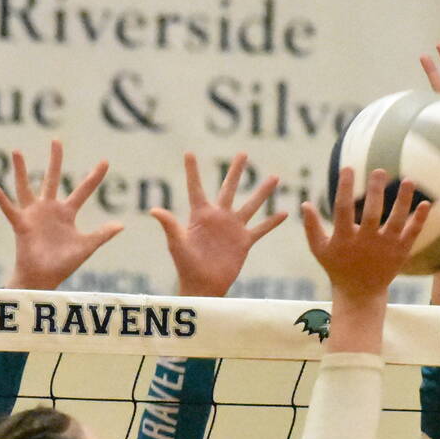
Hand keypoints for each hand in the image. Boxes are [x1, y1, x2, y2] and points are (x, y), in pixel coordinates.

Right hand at [0, 141, 120, 290]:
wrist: (44, 277)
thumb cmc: (63, 264)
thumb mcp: (86, 247)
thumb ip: (102, 235)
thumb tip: (121, 225)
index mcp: (67, 213)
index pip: (83, 190)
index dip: (94, 177)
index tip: (106, 161)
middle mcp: (49, 209)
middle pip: (53, 178)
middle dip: (55, 160)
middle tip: (57, 140)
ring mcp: (34, 215)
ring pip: (26, 187)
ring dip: (21, 171)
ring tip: (17, 151)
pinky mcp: (21, 224)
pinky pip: (10, 209)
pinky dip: (2, 200)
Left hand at [150, 153, 288, 297]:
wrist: (203, 285)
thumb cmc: (186, 265)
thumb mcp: (177, 244)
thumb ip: (170, 226)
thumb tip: (154, 210)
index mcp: (200, 215)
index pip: (196, 188)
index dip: (192, 171)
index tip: (189, 152)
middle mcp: (219, 217)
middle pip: (229, 188)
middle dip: (236, 171)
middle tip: (243, 153)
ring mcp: (233, 228)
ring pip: (251, 205)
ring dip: (263, 192)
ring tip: (274, 176)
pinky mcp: (244, 242)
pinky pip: (261, 229)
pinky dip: (272, 222)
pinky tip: (285, 212)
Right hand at [301, 167, 429, 300]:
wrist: (360, 294)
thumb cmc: (337, 267)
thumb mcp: (320, 250)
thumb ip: (312, 227)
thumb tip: (305, 203)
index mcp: (345, 239)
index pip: (343, 209)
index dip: (345, 188)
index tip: (347, 168)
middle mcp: (366, 242)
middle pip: (372, 213)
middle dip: (375, 191)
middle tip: (379, 170)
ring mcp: (385, 248)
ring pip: (396, 221)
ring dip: (403, 201)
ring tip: (408, 180)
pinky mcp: (400, 252)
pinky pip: (412, 233)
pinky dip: (419, 219)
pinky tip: (426, 203)